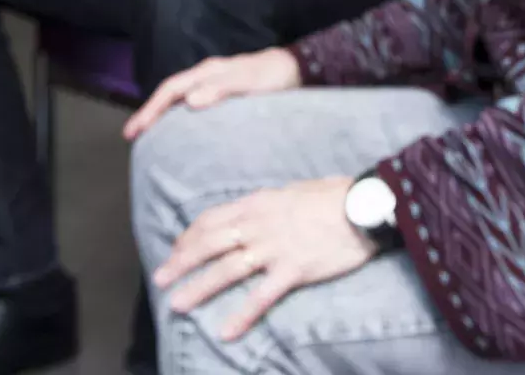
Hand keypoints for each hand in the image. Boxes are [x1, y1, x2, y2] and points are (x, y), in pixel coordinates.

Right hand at [124, 48, 300, 139]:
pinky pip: (194, 105)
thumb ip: (220, 88)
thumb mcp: (247, 81)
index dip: (150, 109)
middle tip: (131, 136)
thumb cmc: (270, 75)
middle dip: (149, 113)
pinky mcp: (223, 95)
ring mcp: (214, 85)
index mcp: (207, 72)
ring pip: (179, 99)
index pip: (170, 89)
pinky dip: (180, 118)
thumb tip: (189, 101)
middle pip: (170, 94)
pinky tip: (180, 133)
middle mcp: (206, 77)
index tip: (134, 130)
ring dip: (162, 116)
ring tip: (148, 137)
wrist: (294, 70)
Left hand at [153, 177, 372, 340]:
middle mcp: (260, 224)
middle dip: (182, 262)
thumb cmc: (332, 195)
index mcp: (258, 202)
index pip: (212, 219)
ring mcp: (275, 247)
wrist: (363, 204)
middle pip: (211, 243)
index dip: (190, 236)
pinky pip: (262, 296)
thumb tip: (252, 215)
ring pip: (228, 269)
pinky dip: (242, 315)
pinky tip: (226, 332)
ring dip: (200, 288)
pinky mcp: (294, 269)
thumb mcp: (292, 191)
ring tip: (178, 304)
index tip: (176, 250)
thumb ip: (268, 205)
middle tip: (160, 279)